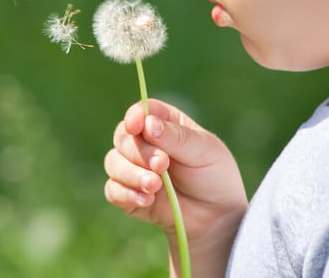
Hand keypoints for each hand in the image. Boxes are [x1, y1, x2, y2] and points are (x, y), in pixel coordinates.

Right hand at [104, 98, 247, 274]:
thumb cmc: (214, 176)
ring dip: (131, 174)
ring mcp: (134, 169)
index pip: (142, 111)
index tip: (136, 126)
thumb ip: (176, 137)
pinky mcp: (128, 194)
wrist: (216, 217)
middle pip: (123, 136)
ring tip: (155, 186)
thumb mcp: (204, 151)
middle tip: (163, 165)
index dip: (135, 116)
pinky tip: (146, 200)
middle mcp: (145, 143)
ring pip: (113, 162)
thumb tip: (148, 125)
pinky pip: (112, 190)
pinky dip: (126, 194)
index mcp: (165, 123)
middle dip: (140, 152)